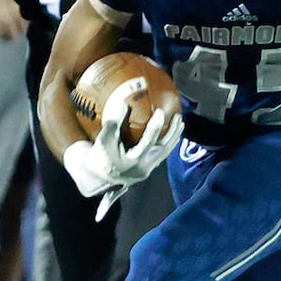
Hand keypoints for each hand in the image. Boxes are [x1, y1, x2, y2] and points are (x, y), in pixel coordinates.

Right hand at [64, 86, 184, 217]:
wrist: (100, 178)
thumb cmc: (101, 157)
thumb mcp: (103, 140)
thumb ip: (113, 123)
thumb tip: (124, 103)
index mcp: (133, 161)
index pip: (148, 142)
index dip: (155, 127)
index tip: (160, 111)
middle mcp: (144, 167)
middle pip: (164, 148)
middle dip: (173, 132)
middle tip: (178, 116)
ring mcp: (149, 169)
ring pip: (166, 152)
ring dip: (174, 137)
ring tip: (180, 122)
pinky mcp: (149, 168)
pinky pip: (163, 154)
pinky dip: (168, 142)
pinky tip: (172, 132)